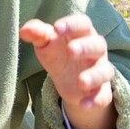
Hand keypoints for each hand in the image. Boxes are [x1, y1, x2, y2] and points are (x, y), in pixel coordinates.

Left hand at [21, 14, 117, 128]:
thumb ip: (38, 34)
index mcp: (83, 34)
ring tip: (81, 82)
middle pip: (97, 44)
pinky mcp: (101, 91)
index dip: (72, 24)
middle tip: (70, 50)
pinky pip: (103, 96)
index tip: (57, 28)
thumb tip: (24, 30)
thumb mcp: (46, 44)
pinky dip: (95, 101)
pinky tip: (83, 104)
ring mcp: (100, 70)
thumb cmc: (58, 54)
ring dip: (94, 76)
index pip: (83, 23)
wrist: (68, 82)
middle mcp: (96, 50)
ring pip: (105, 71)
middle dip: (85, 47)